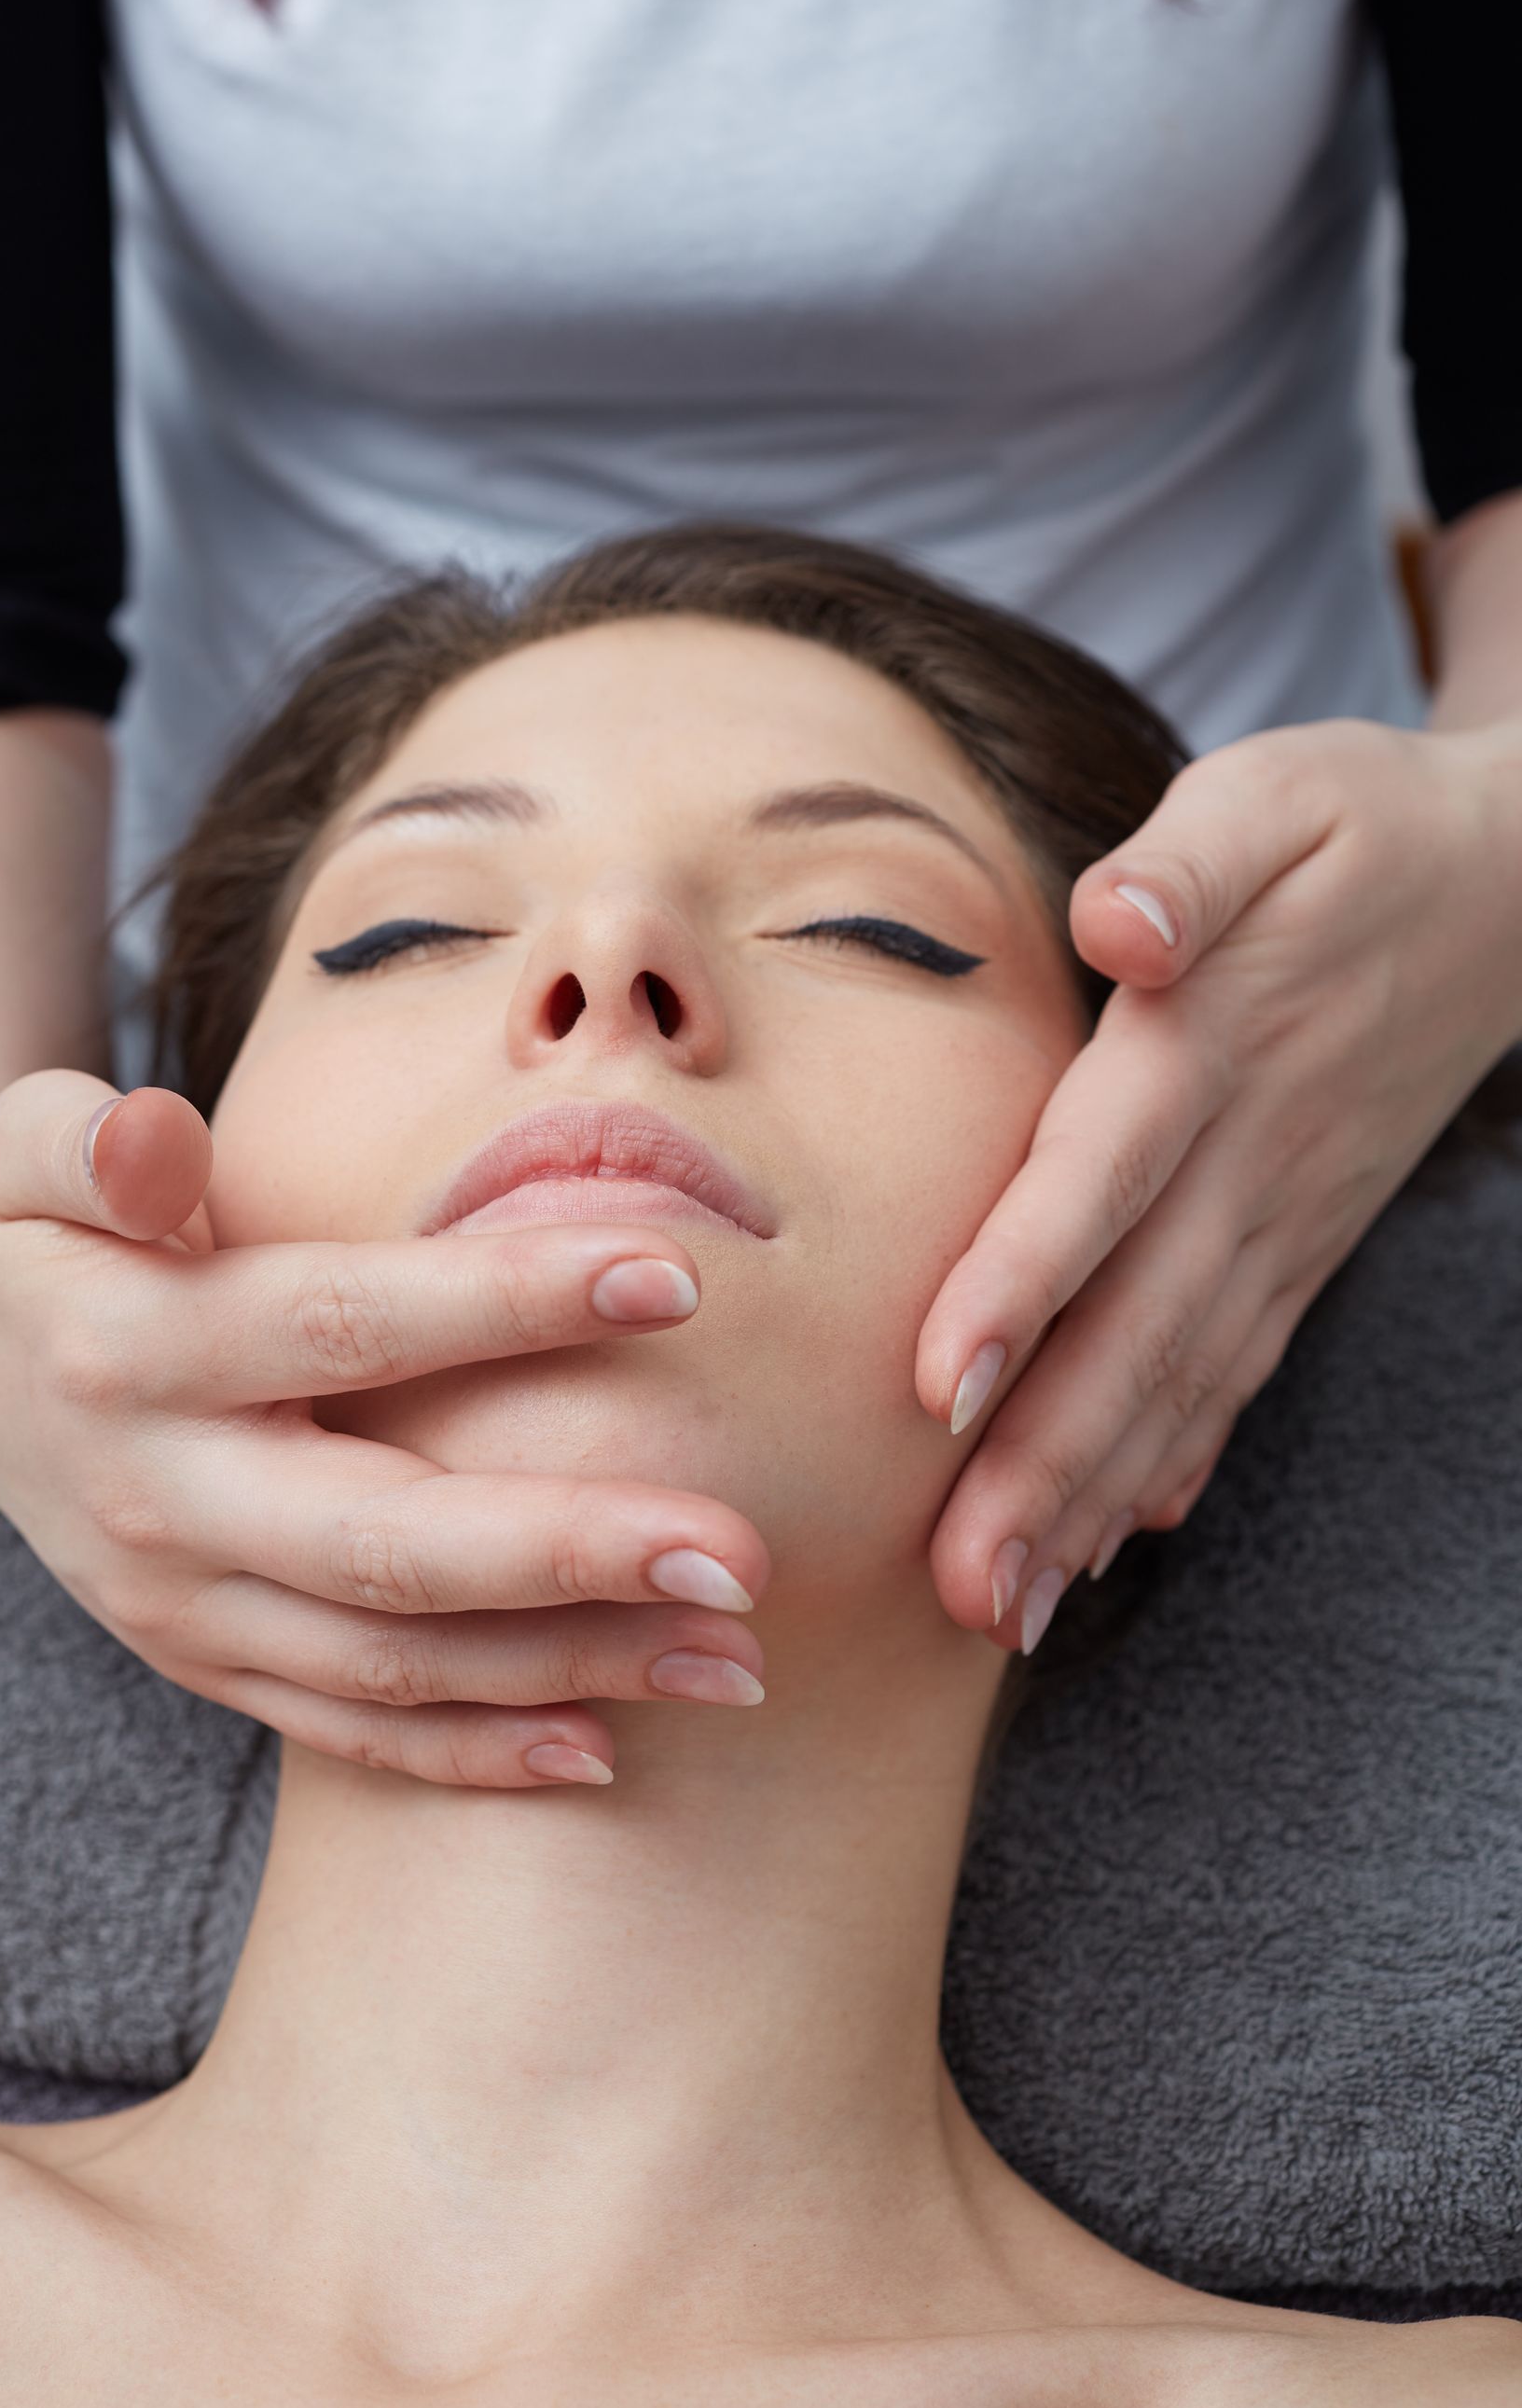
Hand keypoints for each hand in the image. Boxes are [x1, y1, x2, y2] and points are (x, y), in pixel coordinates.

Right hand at [0, 1070, 768, 1785]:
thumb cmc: (40, 1229)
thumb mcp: (22, 1150)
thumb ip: (83, 1137)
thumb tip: (154, 1137)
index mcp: (130, 1353)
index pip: (342, 1324)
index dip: (506, 1301)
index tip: (674, 1275)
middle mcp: (157, 1499)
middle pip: (384, 1541)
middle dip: (571, 1551)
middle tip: (740, 1553)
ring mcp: (180, 1605)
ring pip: (388, 1663)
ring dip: (567, 1667)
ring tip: (731, 1658)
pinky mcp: (203, 1665)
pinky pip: (346, 1731)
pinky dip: (472, 1755)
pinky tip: (605, 1746)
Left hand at [915, 714, 1521, 1649]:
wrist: (1509, 890)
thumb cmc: (1353, 831)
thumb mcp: (1272, 796)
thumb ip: (1188, 859)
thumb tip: (1118, 921)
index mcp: (1214, 1049)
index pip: (1105, 1179)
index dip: (1026, 1282)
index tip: (942, 1385)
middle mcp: (1247, 1161)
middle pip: (1137, 1327)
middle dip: (1043, 1464)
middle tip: (958, 1588)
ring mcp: (1282, 1220)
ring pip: (1181, 1377)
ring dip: (1089, 1499)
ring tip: (1001, 1611)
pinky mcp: (1299, 1245)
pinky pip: (1232, 1371)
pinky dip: (1170, 1460)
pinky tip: (1106, 1544)